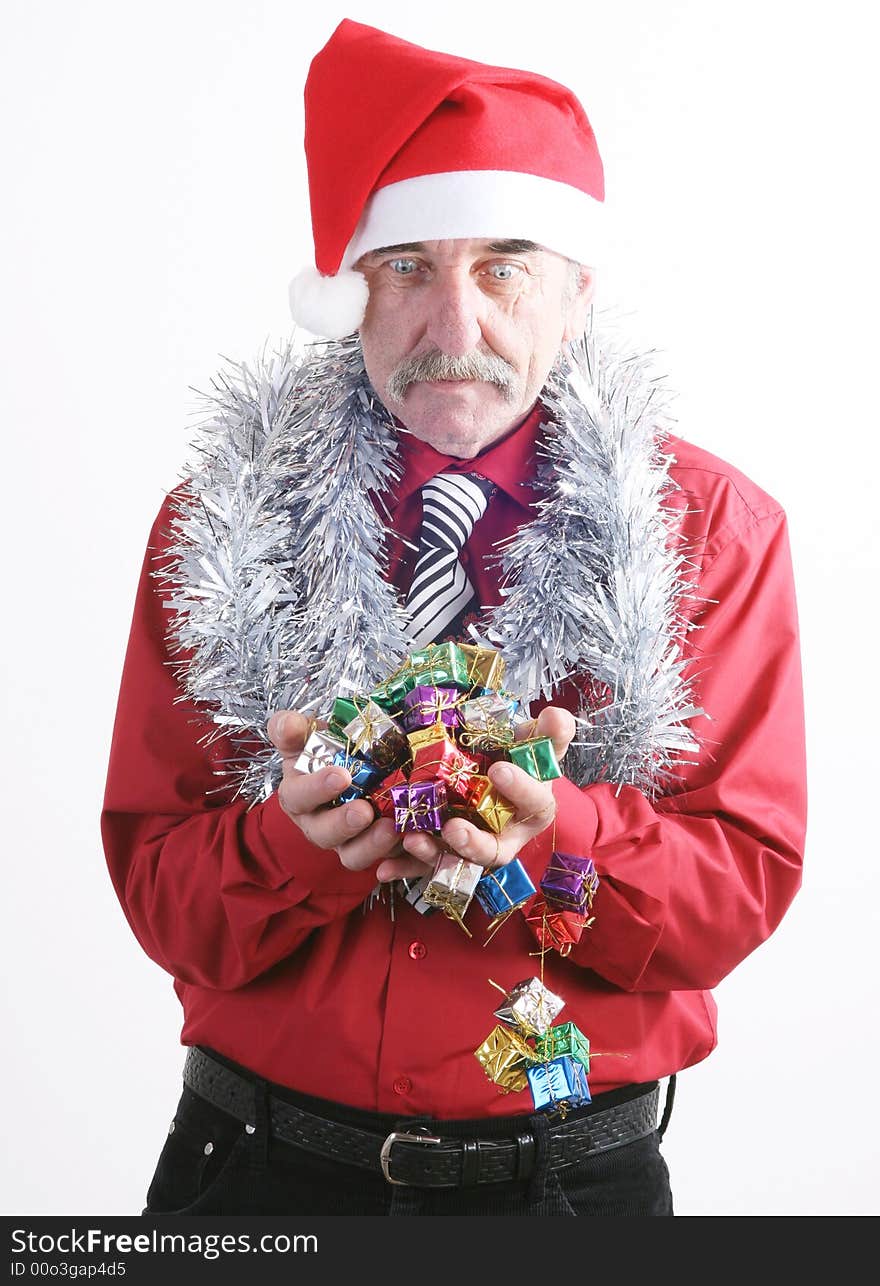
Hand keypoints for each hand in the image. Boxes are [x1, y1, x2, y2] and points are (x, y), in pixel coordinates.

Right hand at [266, 711, 434, 880]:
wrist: (356, 762)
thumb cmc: (326, 751)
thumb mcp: (307, 735)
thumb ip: (293, 730)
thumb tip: (285, 725)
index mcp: (298, 796)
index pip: (298, 797)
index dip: (316, 789)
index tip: (340, 775)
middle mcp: (317, 824)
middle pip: (324, 834)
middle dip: (343, 824)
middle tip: (363, 811)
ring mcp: (345, 841)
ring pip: (351, 854)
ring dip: (370, 845)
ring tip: (390, 828)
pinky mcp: (373, 848)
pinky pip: (382, 858)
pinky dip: (395, 853)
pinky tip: (409, 837)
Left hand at [385, 705, 576, 881]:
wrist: (493, 775)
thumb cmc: (518, 762)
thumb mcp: (534, 743)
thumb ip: (547, 733)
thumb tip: (556, 714)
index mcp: (531, 808)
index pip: (534, 804)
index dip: (520, 789)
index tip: (499, 769)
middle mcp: (504, 834)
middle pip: (494, 850)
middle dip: (474, 843)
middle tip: (453, 828)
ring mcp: (472, 845)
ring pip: (456, 860)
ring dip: (434, 854)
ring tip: (413, 839)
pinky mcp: (443, 852)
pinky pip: (424, 865)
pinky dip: (404, 868)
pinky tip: (383, 868)